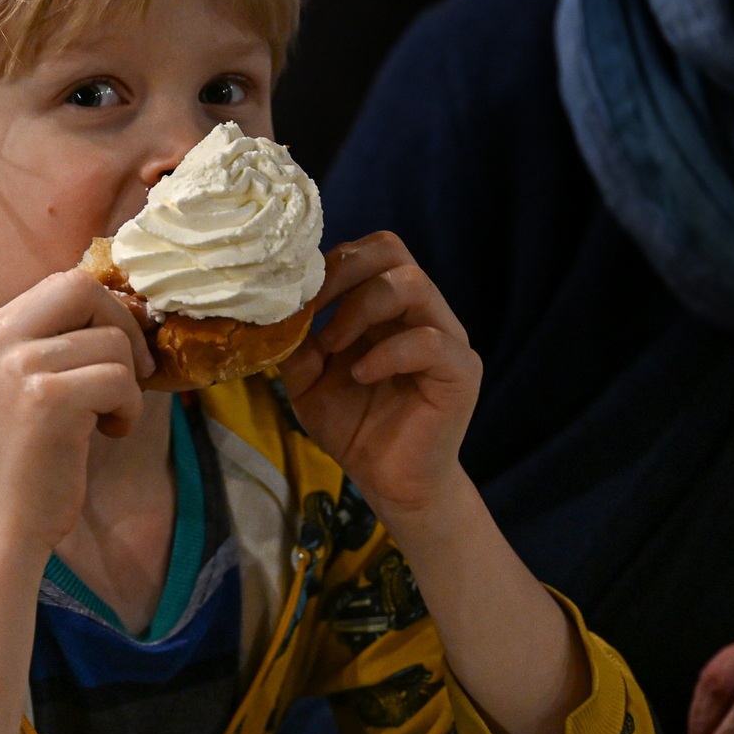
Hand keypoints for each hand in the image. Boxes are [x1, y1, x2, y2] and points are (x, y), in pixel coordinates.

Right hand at [0, 269, 154, 554]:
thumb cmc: (20, 465)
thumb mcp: (20, 388)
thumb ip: (52, 346)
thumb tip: (123, 309)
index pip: (63, 283)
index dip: (106, 310)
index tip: (121, 349)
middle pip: (83, 288)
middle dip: (123, 326)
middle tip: (132, 372)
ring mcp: (17, 366)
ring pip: (111, 341)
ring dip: (127, 383)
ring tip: (108, 418)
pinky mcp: (47, 399)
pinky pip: (119, 379)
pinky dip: (129, 408)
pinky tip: (109, 433)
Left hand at [279, 232, 481, 521]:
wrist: (391, 483)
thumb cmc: (354, 428)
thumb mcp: (307, 383)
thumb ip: (295, 345)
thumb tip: (273, 312)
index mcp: (387, 307)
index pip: (368, 251)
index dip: (330, 263)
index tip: (297, 295)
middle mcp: (421, 311)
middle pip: (392, 250)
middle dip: (344, 270)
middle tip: (315, 308)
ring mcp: (446, 337)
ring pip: (412, 284)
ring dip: (362, 308)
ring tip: (334, 345)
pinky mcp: (461, 371)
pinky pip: (430, 340)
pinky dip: (388, 352)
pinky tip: (361, 375)